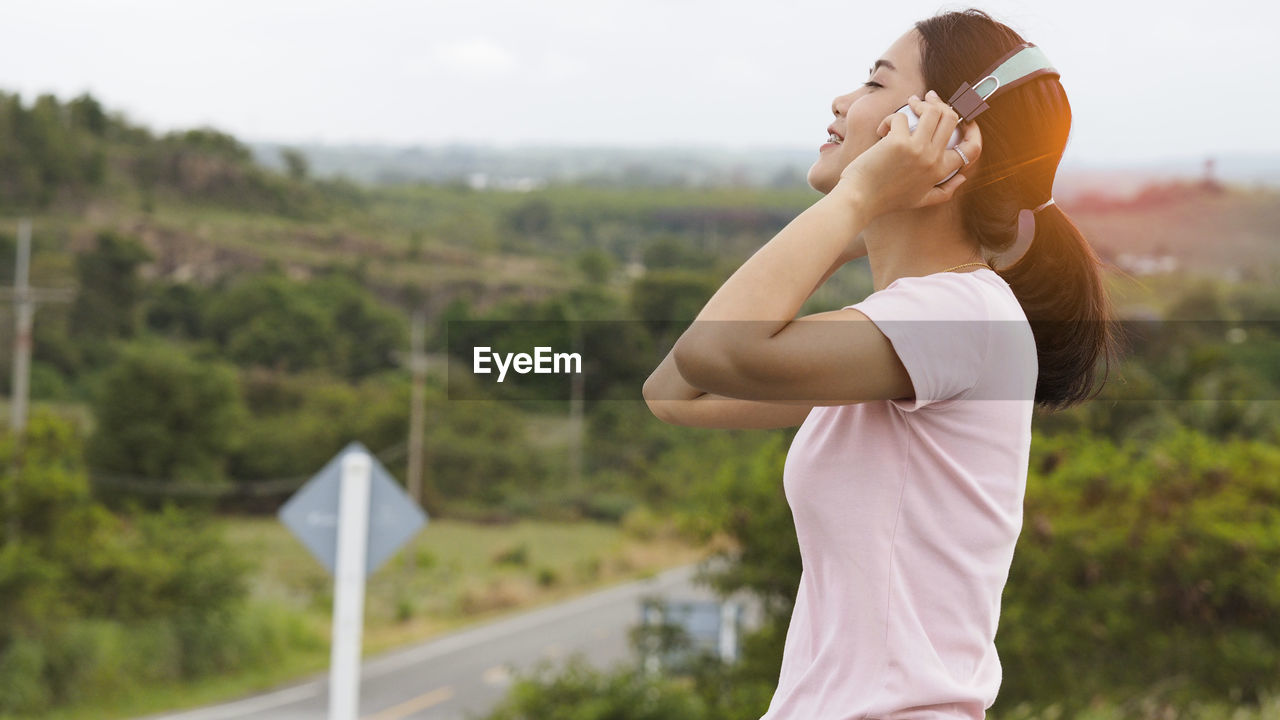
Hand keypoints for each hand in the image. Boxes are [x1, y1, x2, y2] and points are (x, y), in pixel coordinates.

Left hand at [836, 89, 981, 218]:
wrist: (859, 200)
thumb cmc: (886, 200)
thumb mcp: (921, 201)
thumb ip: (945, 191)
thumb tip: (962, 178)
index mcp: (941, 172)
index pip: (972, 148)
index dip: (973, 130)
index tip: (964, 119)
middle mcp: (933, 159)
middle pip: (952, 118)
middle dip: (941, 104)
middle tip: (928, 100)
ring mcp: (917, 149)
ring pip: (932, 111)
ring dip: (921, 103)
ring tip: (911, 103)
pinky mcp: (897, 141)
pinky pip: (900, 116)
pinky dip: (890, 119)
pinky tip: (882, 131)